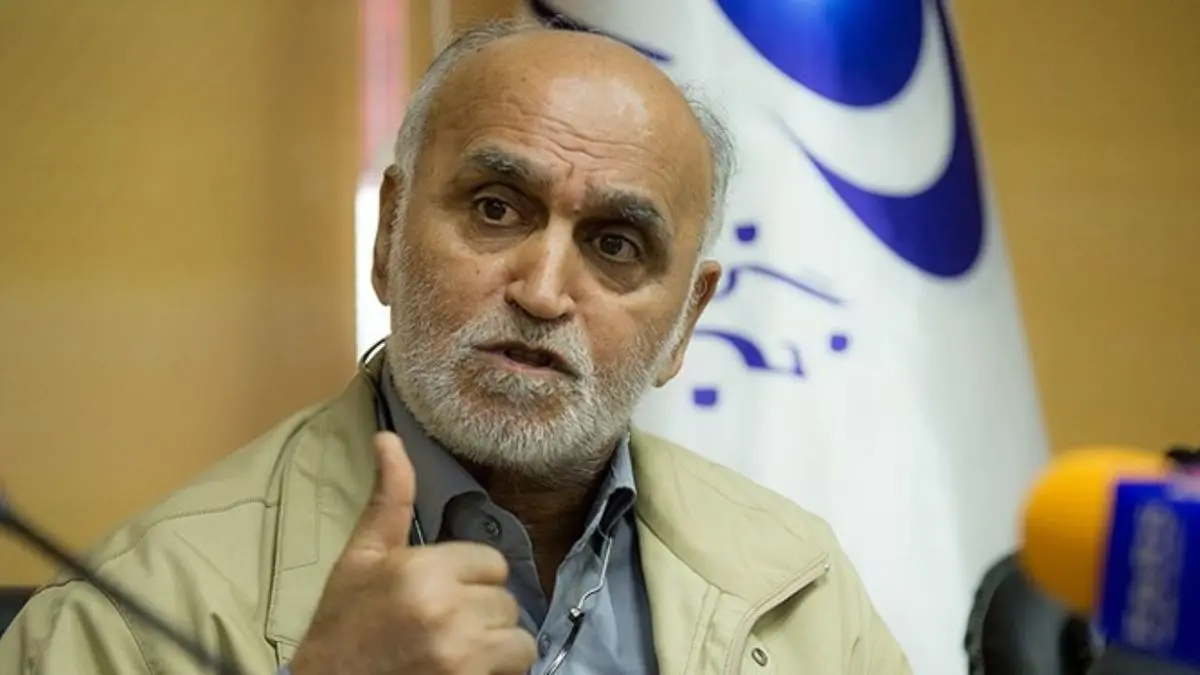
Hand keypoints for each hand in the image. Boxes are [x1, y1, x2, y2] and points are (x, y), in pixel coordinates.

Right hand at [289, 432, 534, 674]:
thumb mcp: (362, 557)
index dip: (469, 578)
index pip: (491, 563)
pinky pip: (516, 666)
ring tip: (457, 649)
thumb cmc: (343, 624)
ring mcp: (461, 652)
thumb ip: (390, 499)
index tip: (439, 595)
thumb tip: (389, 437)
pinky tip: (465, 668)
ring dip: (495, 644)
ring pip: (517, 636)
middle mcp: (445, 609)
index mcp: (420, 570)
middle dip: (481, 612)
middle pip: (505, 599)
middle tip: (442, 626)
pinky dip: (499, 669)